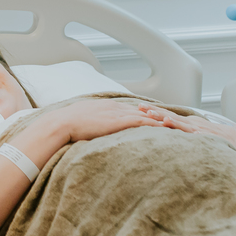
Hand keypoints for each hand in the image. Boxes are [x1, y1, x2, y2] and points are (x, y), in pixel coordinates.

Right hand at [47, 98, 164, 143]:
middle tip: (173, 120)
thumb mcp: (82, 119)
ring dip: (160, 120)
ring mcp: (117, 113)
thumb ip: (92, 122)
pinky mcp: (118, 121)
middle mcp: (115, 106)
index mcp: (106, 105)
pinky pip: (141, 122)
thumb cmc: (67, 124)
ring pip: (145, 115)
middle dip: (158, 115)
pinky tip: (165, 129)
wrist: (61, 123)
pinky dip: (154, 125)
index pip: (131, 108)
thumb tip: (92, 130)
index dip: (145, 113)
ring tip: (175, 125)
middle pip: (142, 110)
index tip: (156, 117)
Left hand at [141, 107, 235, 147]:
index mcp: (191, 124)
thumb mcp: (205, 137)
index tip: (140, 110)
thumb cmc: (226, 142)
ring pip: (176, 121)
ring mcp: (198, 129)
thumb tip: (181, 137)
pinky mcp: (204, 135)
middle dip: (153, 111)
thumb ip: (193, 135)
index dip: (154, 112)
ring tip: (148, 113)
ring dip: (161, 116)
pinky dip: (178, 125)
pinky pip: (188, 130)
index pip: (169, 116)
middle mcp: (193, 124)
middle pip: (169, 116)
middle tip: (137, 107)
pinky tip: (167, 122)